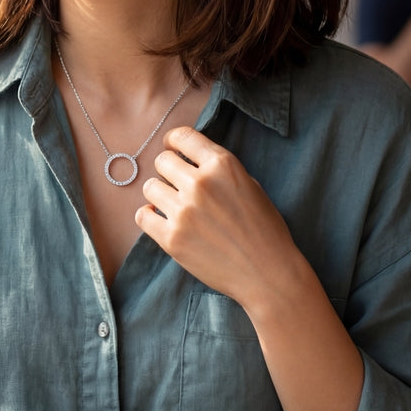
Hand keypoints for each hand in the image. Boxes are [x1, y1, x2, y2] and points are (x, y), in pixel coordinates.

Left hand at [136, 127, 315, 316]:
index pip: (182, 136)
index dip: (173, 141)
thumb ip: (220, 171)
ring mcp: (183, 211)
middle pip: (162, 161)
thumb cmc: (265, 231)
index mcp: (222, 165)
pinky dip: (149, 217)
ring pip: (150, 187)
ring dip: (160, 195)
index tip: (172, 148)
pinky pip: (142, 216)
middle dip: (169, 171)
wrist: (268, 274)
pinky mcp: (171, 238)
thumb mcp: (251, 186)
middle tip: (177, 184)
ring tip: (173, 206)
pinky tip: (160, 220)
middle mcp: (200, 183)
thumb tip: (193, 162)